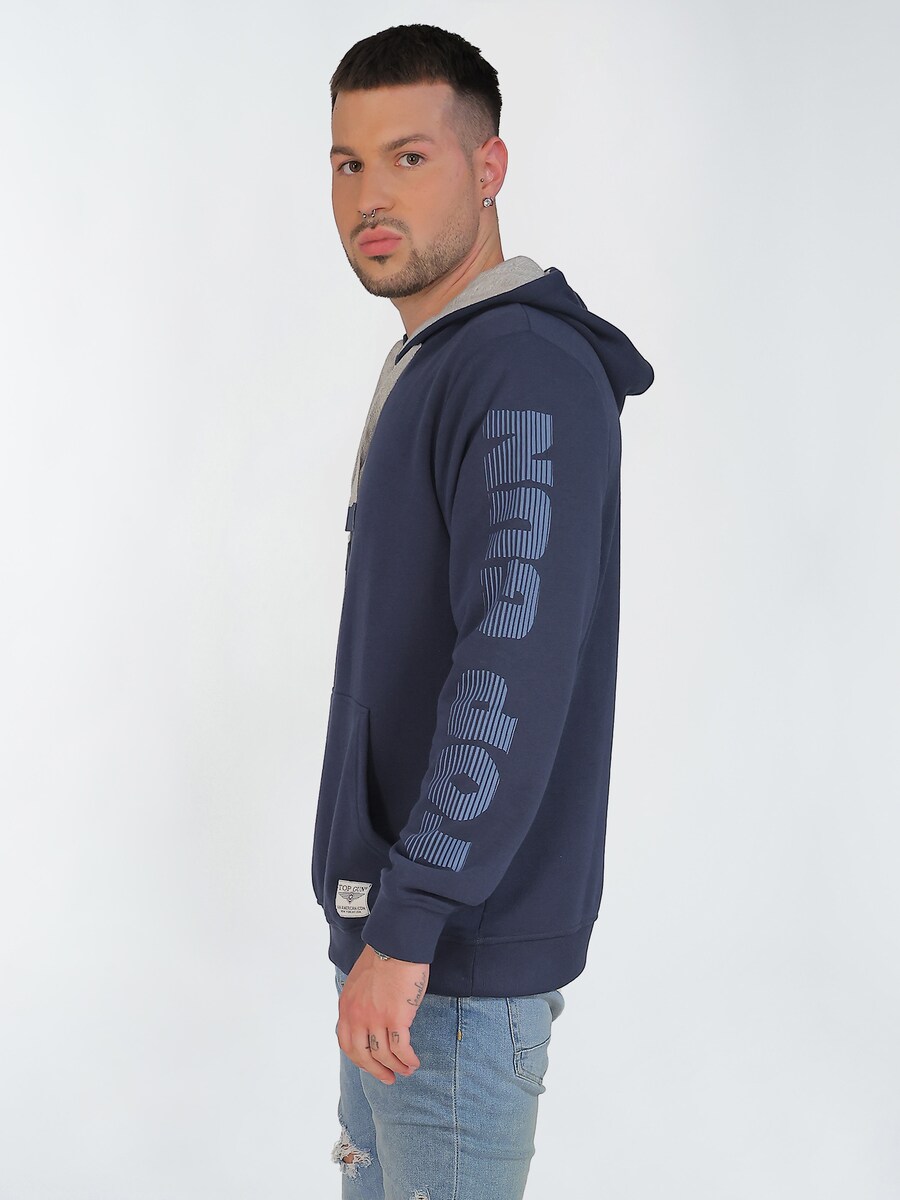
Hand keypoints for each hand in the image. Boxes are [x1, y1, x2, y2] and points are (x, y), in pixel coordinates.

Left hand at [336, 944, 429, 1083]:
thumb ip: (359, 1002)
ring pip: (384, 1055)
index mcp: (347, 1007)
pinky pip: (401, 1048)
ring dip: (397, 1067)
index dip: (359, 1060)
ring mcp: (376, 1018)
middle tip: (389, 1078)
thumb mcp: (359, 982)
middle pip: (363, 1056)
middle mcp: (358, 1016)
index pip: (347, 1044)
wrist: (396, 945)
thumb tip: (367, 1020)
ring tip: (407, 1070)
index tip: (371, 1066)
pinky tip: (414, 1061)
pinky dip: (408, 1059)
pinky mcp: (396, 1018)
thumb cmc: (382, 957)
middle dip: (377, 1071)